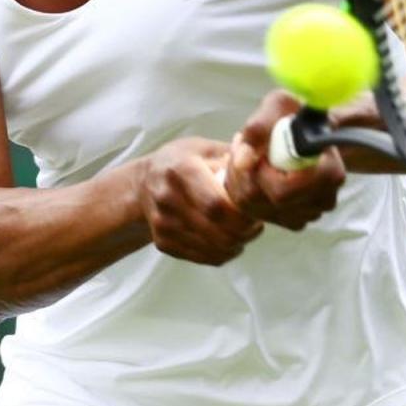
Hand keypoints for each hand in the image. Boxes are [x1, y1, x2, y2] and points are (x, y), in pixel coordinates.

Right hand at [138, 138, 264, 265]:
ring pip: (212, 248)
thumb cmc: (182, 161)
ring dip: (236, 245)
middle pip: (217, 231)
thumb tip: (262, 163)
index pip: (216, 204)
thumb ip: (232, 156)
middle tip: (256, 225)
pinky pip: (203, 258)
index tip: (256, 212)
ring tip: (244, 232)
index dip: (242, 215)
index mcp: (181, 170)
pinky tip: (228, 240)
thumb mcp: (204, 148)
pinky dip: (222, 254)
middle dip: (244, 233)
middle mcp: (168, 198)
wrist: (144, 182)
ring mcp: (163, 224)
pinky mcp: (163, 243)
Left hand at [224, 90, 346, 230]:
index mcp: (329, 173)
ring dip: (241, 180)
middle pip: (265, 202)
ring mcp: (309, 214)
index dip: (258, 172)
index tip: (252, 146)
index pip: (282, 191)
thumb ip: (259, 129)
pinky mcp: (293, 220)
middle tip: (241, 146)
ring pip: (256, 209)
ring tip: (247, 154)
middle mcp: (323, 200)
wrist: (309, 127)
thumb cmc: (296, 113)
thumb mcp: (279, 104)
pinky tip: (251, 170)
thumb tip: (242, 161)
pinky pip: (257, 214)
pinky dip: (245, 191)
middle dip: (244, 174)